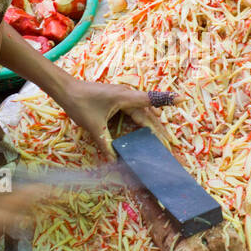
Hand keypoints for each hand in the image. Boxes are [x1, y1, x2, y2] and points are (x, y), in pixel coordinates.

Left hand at [57, 79, 174, 158]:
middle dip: (159, 127)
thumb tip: (113, 161)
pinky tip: (143, 130)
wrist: (66, 89)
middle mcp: (127, 95)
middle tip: (169, 143)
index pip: (151, 99)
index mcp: (125, 98)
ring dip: (151, 124)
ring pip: (142, 111)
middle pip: (148, 112)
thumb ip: (105, 143)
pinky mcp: (118, 99)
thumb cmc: (80, 104)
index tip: (183, 99)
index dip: (167, 100)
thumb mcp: (93, 126)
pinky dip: (141, 120)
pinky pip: (134, 110)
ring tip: (160, 139)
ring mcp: (123, 96)